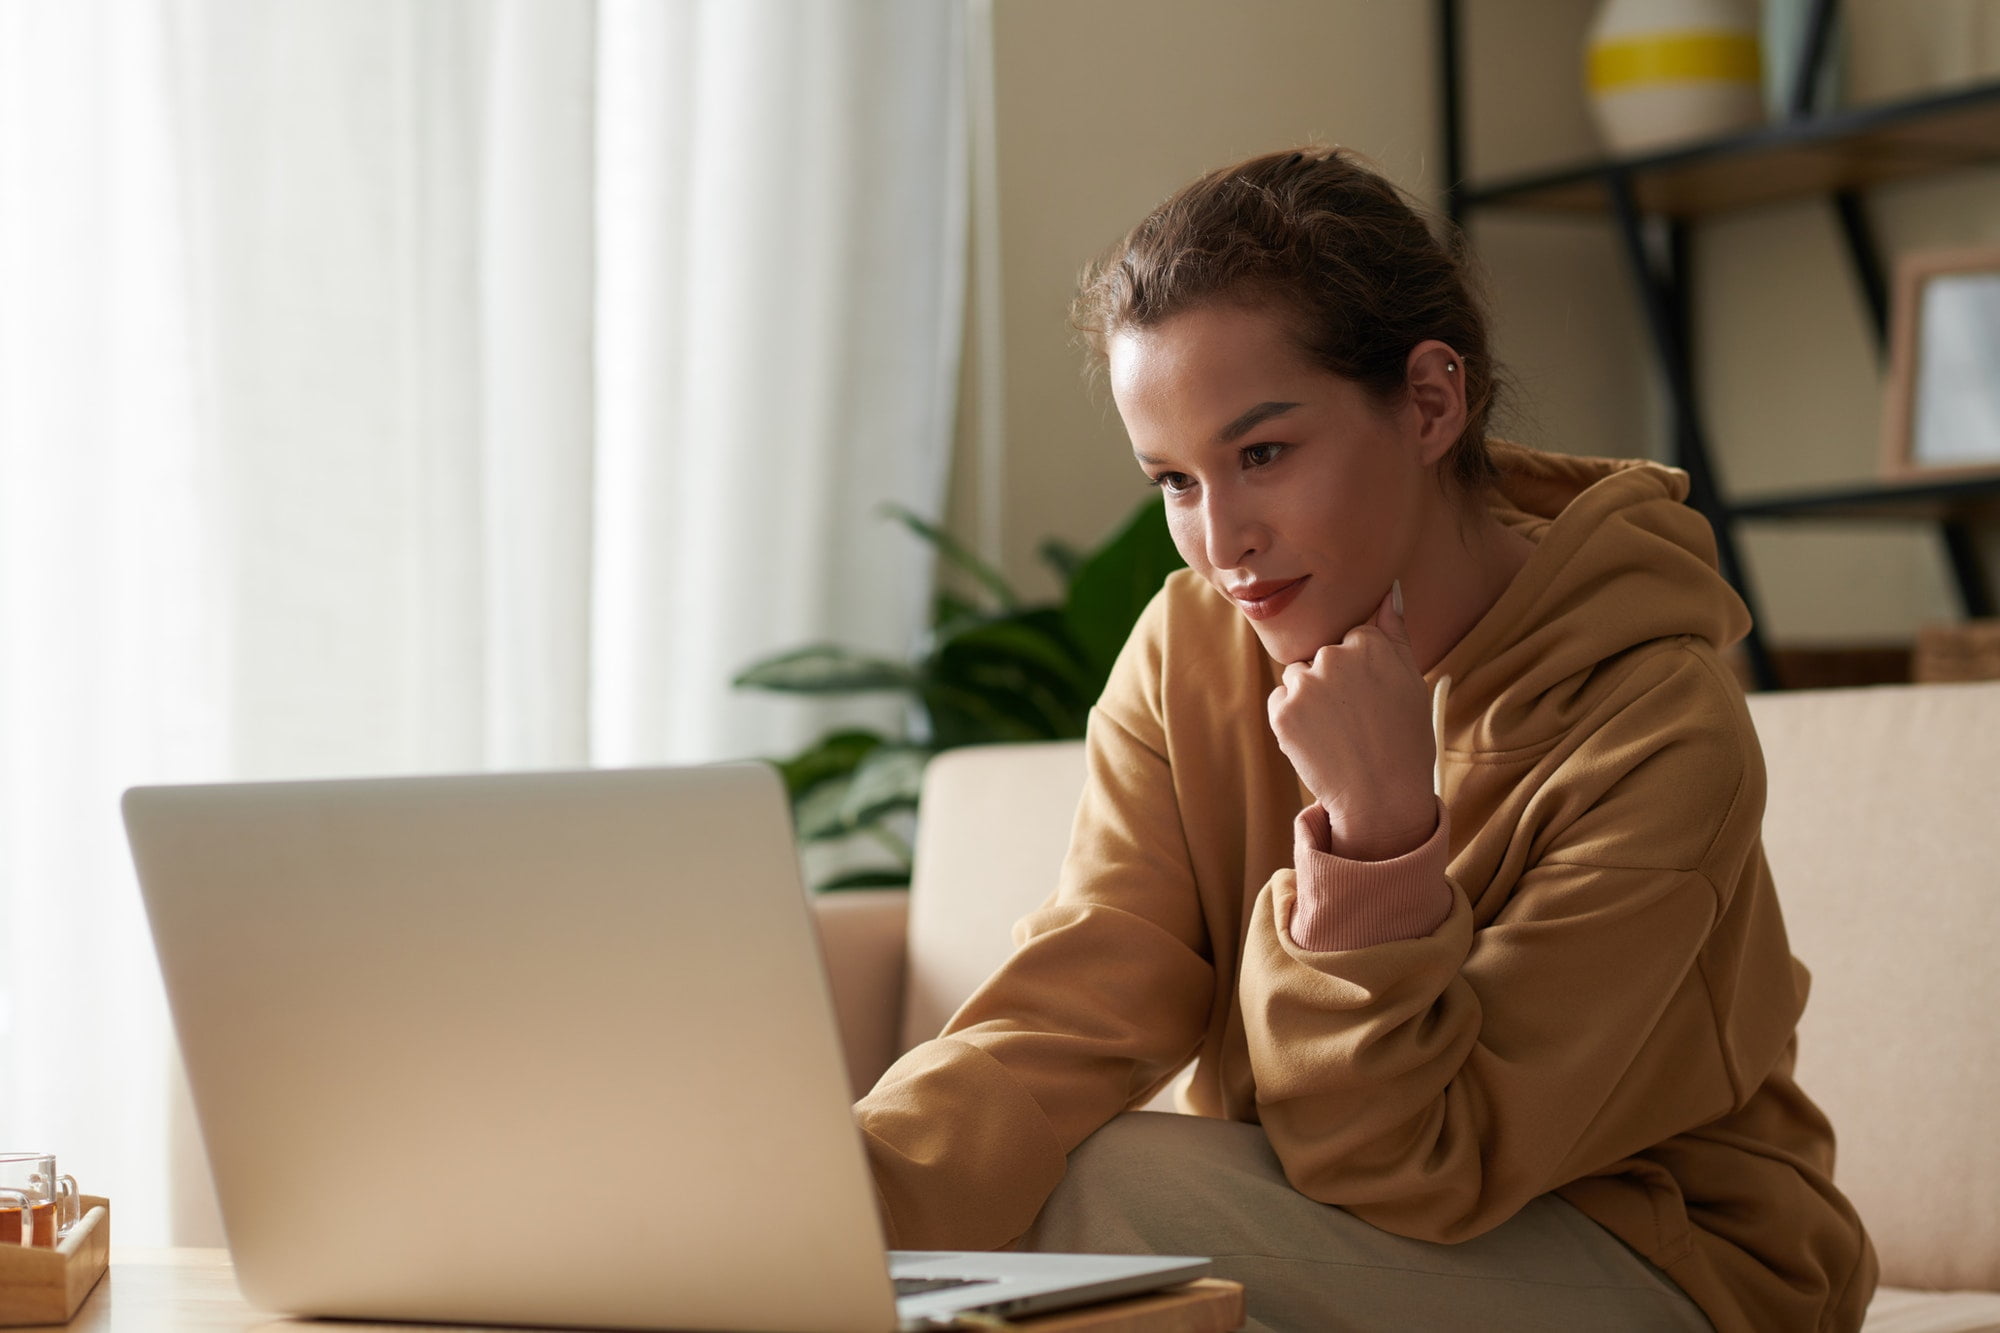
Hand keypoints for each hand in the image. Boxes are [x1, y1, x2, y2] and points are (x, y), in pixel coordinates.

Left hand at [1266, 580, 1437, 859]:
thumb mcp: (1410, 680)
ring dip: (1310, 698)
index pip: (1351, 639)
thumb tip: (1389, 588)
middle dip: (1332, 682)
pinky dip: (1292, 719)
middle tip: (1357, 719)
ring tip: (1338, 731)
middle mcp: (1335, 657)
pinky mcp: (1281, 712)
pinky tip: (1318, 740)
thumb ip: (1394, 630)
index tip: (1372, 698)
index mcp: (1369, 643)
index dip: (1361, 672)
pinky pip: (1280, 701)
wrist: (1382, 797)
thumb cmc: (1403, 738)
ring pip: (1298, 677)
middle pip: (1321, 656)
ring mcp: (1306, 684)